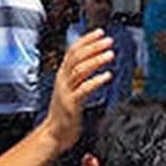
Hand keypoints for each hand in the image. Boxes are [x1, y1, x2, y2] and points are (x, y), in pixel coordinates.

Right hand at [43, 30, 113, 150]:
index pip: (73, 51)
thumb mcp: (72, 89)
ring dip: (96, 60)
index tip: (100, 32)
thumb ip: (80, 75)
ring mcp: (66, 91)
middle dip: (93, 47)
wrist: (55, 133)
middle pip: (76, 57)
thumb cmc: (66, 112)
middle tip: (109, 40)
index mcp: (63, 74)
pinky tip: (107, 76)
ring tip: (110, 54)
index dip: (86, 40)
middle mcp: (63, 80)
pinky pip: (83, 90)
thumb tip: (93, 60)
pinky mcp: (71, 104)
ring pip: (79, 70)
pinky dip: (96, 81)